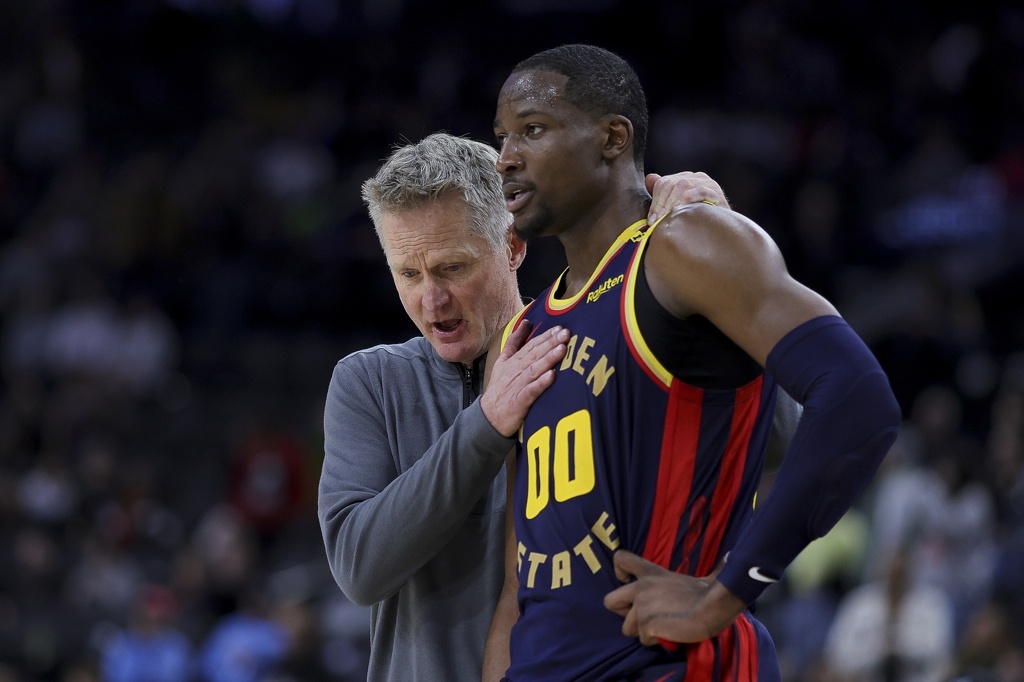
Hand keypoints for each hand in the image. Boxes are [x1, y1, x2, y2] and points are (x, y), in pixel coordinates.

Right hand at [480, 321, 568, 436]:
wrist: (488, 417)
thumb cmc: (500, 389)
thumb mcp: (502, 362)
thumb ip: (514, 343)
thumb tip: (526, 322)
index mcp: (512, 361)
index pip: (530, 345)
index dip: (545, 336)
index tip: (559, 328)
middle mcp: (515, 371)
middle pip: (534, 354)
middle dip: (550, 342)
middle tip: (565, 333)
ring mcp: (517, 385)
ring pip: (534, 369)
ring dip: (548, 359)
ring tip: (562, 349)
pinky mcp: (519, 401)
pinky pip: (531, 390)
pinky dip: (541, 383)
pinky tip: (552, 376)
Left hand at [603, 550, 745, 646]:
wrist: (711, 609)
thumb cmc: (709, 592)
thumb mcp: (699, 576)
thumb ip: (707, 570)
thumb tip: (730, 557)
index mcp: (651, 572)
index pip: (621, 559)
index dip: (619, 571)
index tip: (628, 580)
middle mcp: (640, 587)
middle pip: (609, 601)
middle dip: (621, 612)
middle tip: (639, 616)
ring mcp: (640, 607)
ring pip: (625, 628)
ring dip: (641, 631)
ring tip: (660, 629)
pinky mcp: (645, 625)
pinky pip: (643, 640)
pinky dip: (654, 641)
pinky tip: (667, 635)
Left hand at [646, 172, 729, 223]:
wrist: (723, 230)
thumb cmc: (698, 220)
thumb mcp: (677, 207)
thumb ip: (663, 193)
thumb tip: (649, 178)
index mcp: (685, 178)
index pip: (663, 183)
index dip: (655, 201)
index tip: (651, 220)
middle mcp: (696, 177)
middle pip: (671, 184)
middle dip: (661, 204)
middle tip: (656, 222)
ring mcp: (707, 183)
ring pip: (682, 186)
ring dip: (672, 203)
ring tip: (667, 219)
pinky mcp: (716, 192)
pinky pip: (700, 190)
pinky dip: (689, 198)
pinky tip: (681, 209)